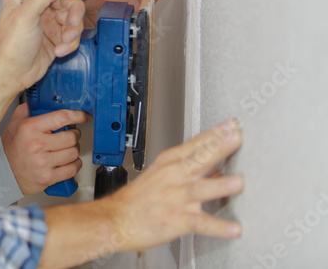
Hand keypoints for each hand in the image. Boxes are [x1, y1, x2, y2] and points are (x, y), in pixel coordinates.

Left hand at [0, 0, 88, 90]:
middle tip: (73, 23)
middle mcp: (37, 6)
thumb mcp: (26, 16)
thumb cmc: (11, 46)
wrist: (13, 74)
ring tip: (64, 41)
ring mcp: (47, 21)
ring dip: (72, 30)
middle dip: (73, 12)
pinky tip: (59, 51)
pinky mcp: (55, 36)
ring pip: (72, 17)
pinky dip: (69, 43)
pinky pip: (72, 34)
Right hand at [2, 103, 89, 194]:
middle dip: (74, 135)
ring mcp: (42, 162)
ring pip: (74, 153)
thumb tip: (43, 100)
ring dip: (73, 151)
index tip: (84, 116)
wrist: (4, 171)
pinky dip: (74, 165)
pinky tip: (67, 161)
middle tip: (68, 136)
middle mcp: (36, 145)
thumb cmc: (11, 147)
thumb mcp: (15, 122)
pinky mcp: (48, 177)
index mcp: (30, 128)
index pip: (61, 117)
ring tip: (66, 149)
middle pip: (71, 137)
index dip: (77, 116)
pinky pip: (72, 169)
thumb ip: (28, 109)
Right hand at [103, 119, 243, 252]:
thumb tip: (218, 168)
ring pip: (199, 189)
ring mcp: (174, 198)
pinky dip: (217, 226)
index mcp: (169, 163)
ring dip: (218, 185)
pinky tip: (234, 228)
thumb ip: (191, 171)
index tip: (233, 125)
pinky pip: (199, 223)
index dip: (215, 134)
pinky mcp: (176, 220)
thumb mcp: (161, 175)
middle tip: (236, 136)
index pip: (195, 144)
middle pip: (198, 159)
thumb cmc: (138, 198)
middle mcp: (173, 177)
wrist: (115, 220)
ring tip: (238, 181)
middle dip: (218, 147)